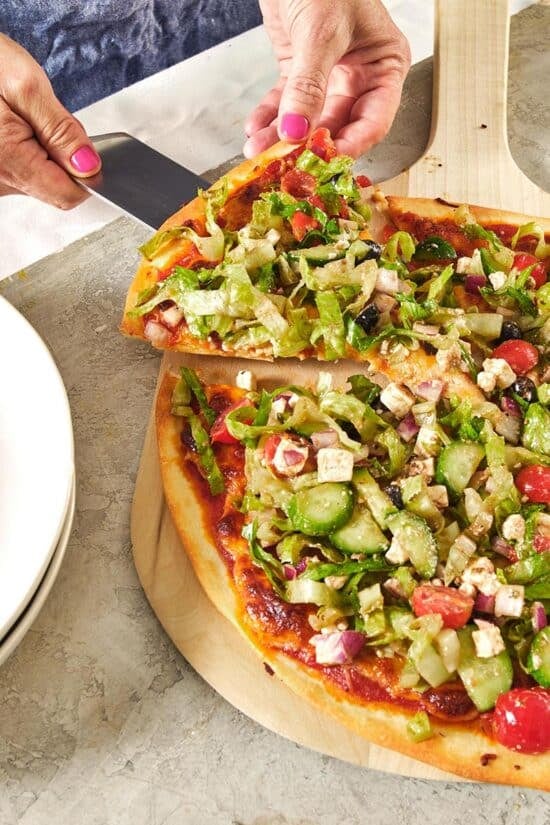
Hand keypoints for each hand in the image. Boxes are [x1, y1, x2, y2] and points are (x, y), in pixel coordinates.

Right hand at [0, 34, 100, 207]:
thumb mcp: (26, 86)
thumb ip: (62, 131)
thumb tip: (89, 166)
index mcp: (8, 161)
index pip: (67, 194)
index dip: (86, 173)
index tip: (83, 147)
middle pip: (55, 188)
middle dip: (62, 156)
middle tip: (40, 118)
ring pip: (40, 180)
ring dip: (44, 153)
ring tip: (21, 118)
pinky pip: (23, 173)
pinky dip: (28, 152)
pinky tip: (12, 127)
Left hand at [244, 0, 409, 157]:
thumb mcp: (322, 31)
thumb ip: (309, 85)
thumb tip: (297, 130)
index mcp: (384, 65)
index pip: (373, 121)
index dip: (350, 145)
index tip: (325, 162)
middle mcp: (360, 75)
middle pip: (337, 126)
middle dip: (309, 146)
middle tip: (286, 164)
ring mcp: (329, 75)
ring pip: (308, 119)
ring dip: (284, 137)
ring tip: (262, 151)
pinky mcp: (300, 70)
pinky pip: (286, 103)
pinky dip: (270, 118)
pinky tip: (256, 131)